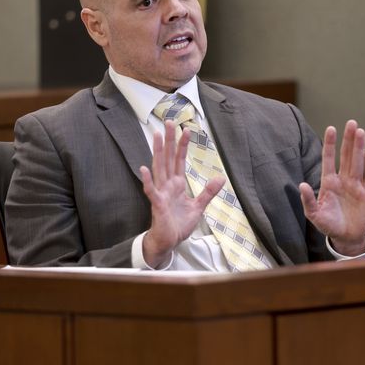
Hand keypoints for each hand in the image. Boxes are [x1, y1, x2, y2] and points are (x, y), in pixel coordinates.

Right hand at [140, 120, 224, 266]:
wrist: (169, 242)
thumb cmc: (178, 224)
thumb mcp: (198, 207)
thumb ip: (208, 192)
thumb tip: (220, 178)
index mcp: (177, 184)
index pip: (179, 160)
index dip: (182, 145)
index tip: (186, 130)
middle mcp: (167, 185)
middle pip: (167, 158)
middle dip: (168, 141)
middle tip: (168, 122)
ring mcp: (161, 193)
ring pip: (159, 168)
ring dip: (157, 152)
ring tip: (155, 135)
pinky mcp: (157, 204)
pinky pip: (151, 191)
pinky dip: (147, 180)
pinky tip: (143, 169)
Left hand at [299, 120, 364, 256]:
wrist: (346, 237)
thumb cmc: (328, 225)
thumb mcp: (314, 215)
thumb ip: (308, 200)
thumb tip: (301, 185)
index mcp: (329, 183)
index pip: (329, 159)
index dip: (330, 144)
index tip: (331, 128)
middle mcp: (343, 180)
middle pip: (346, 155)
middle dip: (348, 139)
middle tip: (351, 123)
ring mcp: (356, 186)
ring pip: (358, 162)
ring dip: (359, 147)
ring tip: (360, 131)